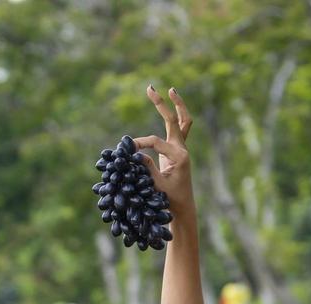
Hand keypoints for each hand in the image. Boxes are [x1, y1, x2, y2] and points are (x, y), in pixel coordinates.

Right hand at [134, 85, 194, 217]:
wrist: (182, 207)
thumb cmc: (169, 200)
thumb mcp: (157, 186)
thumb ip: (148, 168)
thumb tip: (136, 153)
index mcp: (179, 157)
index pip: (156, 142)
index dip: (140, 143)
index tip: (127, 149)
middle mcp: (182, 149)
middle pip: (174, 120)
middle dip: (162, 104)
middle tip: (150, 88)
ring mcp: (182, 149)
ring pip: (183, 121)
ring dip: (177, 105)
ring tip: (171, 90)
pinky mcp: (178, 151)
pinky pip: (180, 128)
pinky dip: (175, 116)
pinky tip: (169, 105)